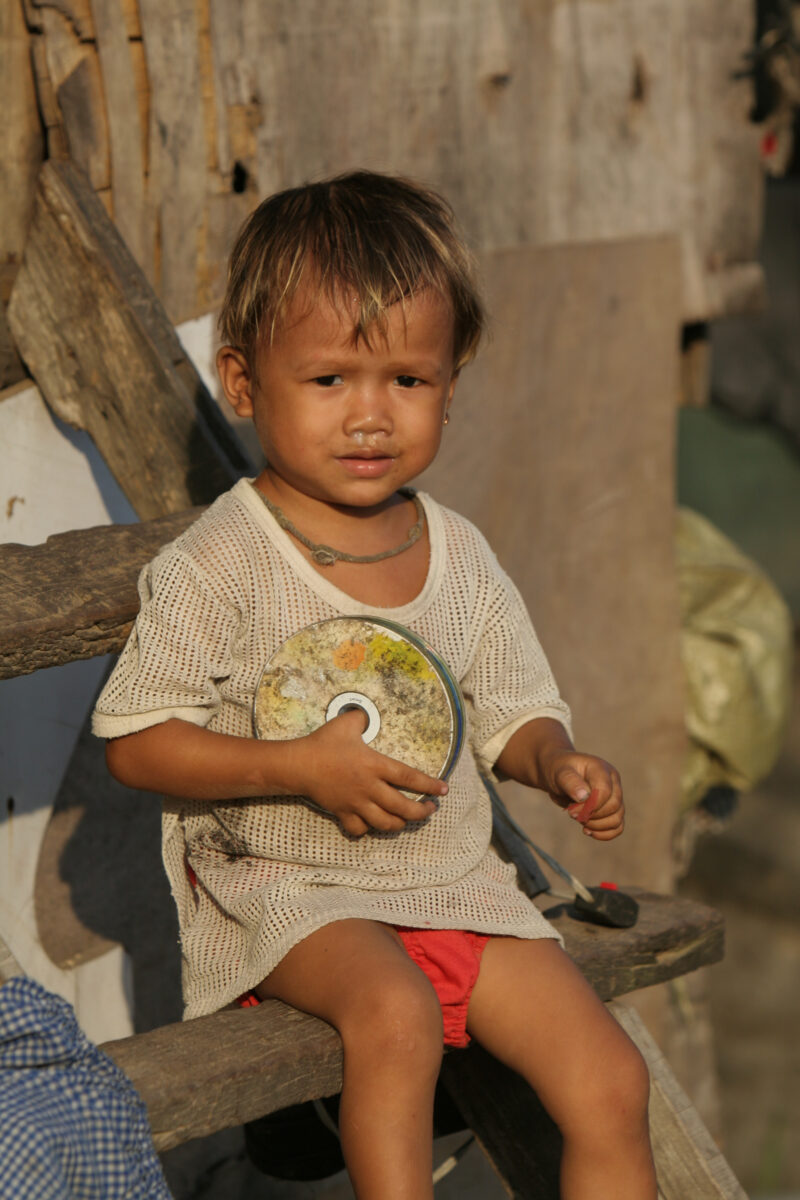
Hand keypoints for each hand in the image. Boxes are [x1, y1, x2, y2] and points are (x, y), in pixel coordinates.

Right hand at [285, 710, 447, 836]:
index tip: (443, 790)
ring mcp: (356, 803)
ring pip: (385, 823)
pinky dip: (368, 829)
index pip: (409, 778)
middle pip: (403, 807)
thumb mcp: (346, 723)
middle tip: (431, 809)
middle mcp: (370, 788)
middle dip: (421, 811)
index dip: (429, 785)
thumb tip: (365, 714)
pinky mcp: (342, 813)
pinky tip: (372, 824)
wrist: (299, 764)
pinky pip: (359, 829)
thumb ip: (361, 718)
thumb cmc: (324, 743)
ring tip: (408, 819)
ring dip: (400, 824)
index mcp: (375, 765)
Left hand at [537, 747, 623, 840]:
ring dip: (597, 826)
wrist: (559, 776)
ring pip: (617, 818)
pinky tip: (588, 831)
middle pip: (613, 806)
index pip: (605, 791)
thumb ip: (570, 782)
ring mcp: (615, 796)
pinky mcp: (612, 810)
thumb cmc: (559, 771)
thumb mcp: (560, 773)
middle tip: (572, 814)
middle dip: (592, 816)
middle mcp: (613, 782)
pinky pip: (617, 827)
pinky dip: (604, 834)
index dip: (590, 806)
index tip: (571, 810)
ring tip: (580, 821)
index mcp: (602, 769)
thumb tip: (584, 796)